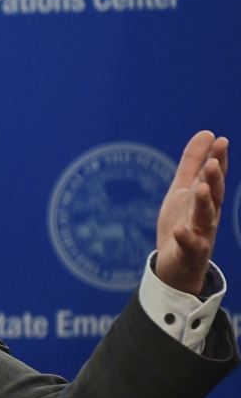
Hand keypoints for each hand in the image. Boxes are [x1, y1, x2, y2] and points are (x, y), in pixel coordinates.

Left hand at [154, 131, 228, 295]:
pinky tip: (180, 230)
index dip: (218, 160)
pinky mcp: (189, 252)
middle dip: (214, 179)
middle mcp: (207, 215)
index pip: (214, 177)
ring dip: (204, 203)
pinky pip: (190, 245)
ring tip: (200, 189)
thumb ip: (192, 164)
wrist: (175, 265)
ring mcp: (200, 234)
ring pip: (205, 217)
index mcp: (206, 198)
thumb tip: (207, 133)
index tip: (221, 141)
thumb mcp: (183, 190)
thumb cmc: (182, 223)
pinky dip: (186, 237)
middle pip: (213, 195)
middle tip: (212, 163)